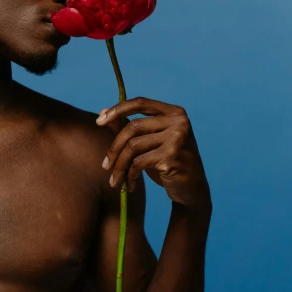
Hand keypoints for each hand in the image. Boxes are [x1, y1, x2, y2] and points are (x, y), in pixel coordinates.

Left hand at [97, 97, 210, 212]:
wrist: (192, 189)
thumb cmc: (168, 163)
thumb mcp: (150, 142)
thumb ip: (128, 126)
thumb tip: (102, 112)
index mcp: (174, 112)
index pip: (140, 103)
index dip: (118, 109)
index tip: (99, 122)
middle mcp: (178, 121)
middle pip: (133, 126)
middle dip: (114, 148)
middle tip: (105, 166)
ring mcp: (177, 138)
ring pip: (133, 146)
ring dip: (119, 165)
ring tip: (114, 180)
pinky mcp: (172, 156)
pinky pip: (139, 163)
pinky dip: (129, 175)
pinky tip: (129, 185)